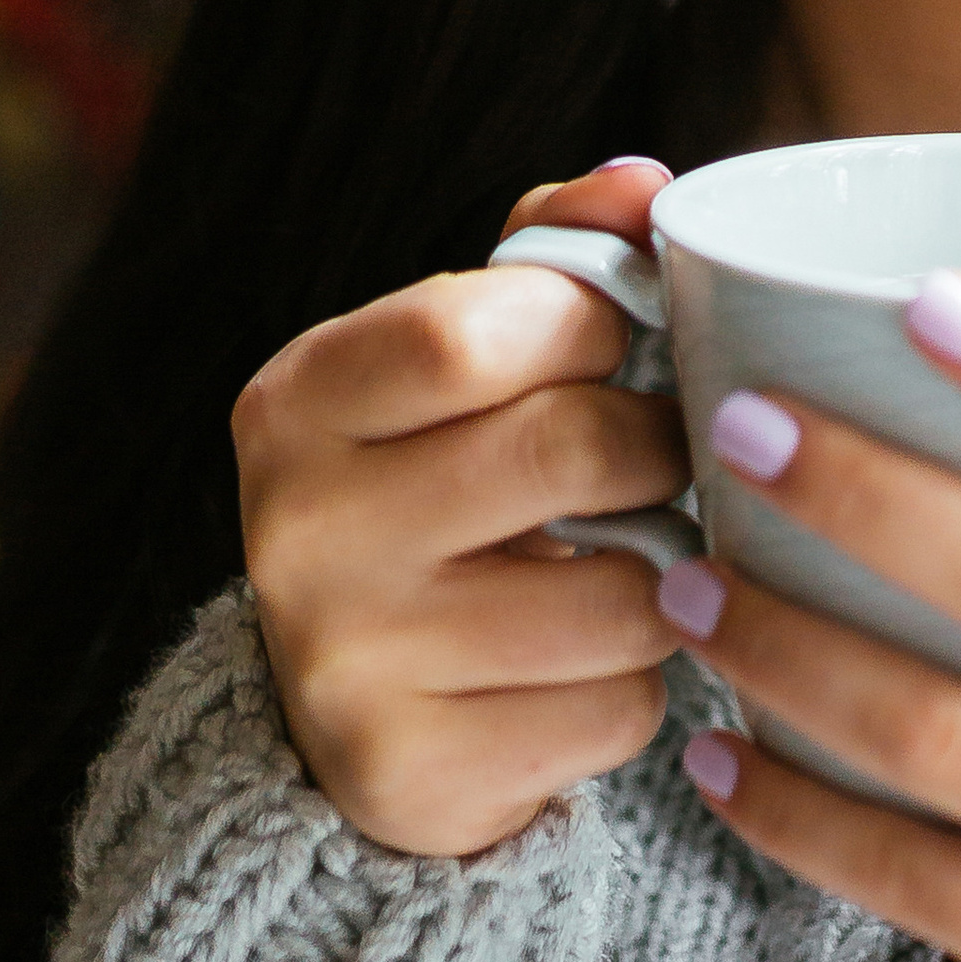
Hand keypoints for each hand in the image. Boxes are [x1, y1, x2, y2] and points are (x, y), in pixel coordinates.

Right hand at [237, 160, 688, 856]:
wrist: (366, 710)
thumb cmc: (446, 486)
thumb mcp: (462, 359)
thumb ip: (554, 256)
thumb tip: (645, 183)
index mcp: (296, 401)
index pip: (471, 329)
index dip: (592, 324)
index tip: (619, 345)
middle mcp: (296, 532)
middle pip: (565, 450)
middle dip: (653, 448)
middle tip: (657, 459)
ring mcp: (345, 666)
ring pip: (619, 595)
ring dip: (665, 580)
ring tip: (627, 564)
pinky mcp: (412, 778)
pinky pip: (613, 711)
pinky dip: (634, 688)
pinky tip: (580, 670)